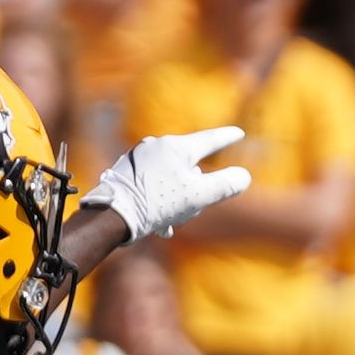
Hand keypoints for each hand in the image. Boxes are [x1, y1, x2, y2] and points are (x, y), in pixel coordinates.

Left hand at [83, 125, 251, 242]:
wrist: (111, 215)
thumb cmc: (157, 203)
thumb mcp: (198, 196)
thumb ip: (225, 185)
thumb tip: (243, 176)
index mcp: (175, 147)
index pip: (209, 139)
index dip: (227, 138)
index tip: (238, 133)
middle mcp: (155, 146)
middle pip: (189, 165)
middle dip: (195, 188)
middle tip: (192, 209)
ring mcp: (138, 158)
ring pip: (171, 177)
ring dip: (177, 198)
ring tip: (170, 220)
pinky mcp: (124, 172)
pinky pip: (153, 183)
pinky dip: (161, 199)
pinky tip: (158, 221)